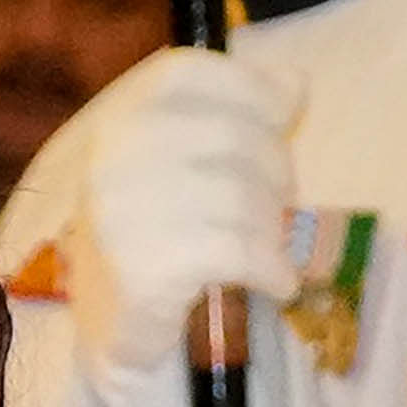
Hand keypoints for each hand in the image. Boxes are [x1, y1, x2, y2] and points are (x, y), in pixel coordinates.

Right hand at [71, 44, 301, 378]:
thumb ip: (228, 115)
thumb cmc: (158, 234)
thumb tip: (294, 84)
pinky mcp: (144, 269)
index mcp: (117, 119)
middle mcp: (112, 157)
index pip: (194, 73)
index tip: (281, 121)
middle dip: (273, 177)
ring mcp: (122, 213)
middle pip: (235, 137)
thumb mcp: (181, 160)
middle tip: (269, 211)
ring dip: (272, 230)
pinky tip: (276, 282)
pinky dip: (273, 270)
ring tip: (265, 252)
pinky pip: (240, 252)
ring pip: (244, 197)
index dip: (252, 90)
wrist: (114, 333)